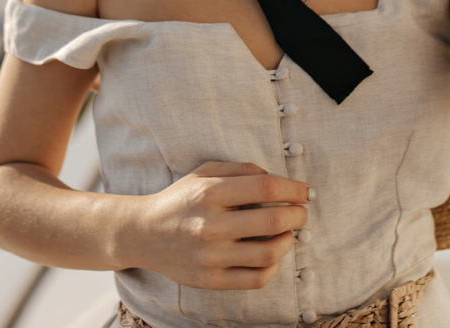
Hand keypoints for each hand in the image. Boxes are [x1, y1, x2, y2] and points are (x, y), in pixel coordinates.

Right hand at [127, 160, 313, 289]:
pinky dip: (274, 266)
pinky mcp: (211, 280)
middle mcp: (211, 226)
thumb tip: (277, 178)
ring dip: (289, 240)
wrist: (143, 234)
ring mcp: (211, 256)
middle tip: (301, 212)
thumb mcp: (204, 173)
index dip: (294, 188)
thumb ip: (240, 169)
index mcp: (210, 194)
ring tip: (287, 233)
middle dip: (298, 214)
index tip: (306, 191)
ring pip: (270, 253)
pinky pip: (257, 279)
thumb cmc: (180, 200)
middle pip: (274, 220)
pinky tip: (272, 254)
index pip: (266, 187)